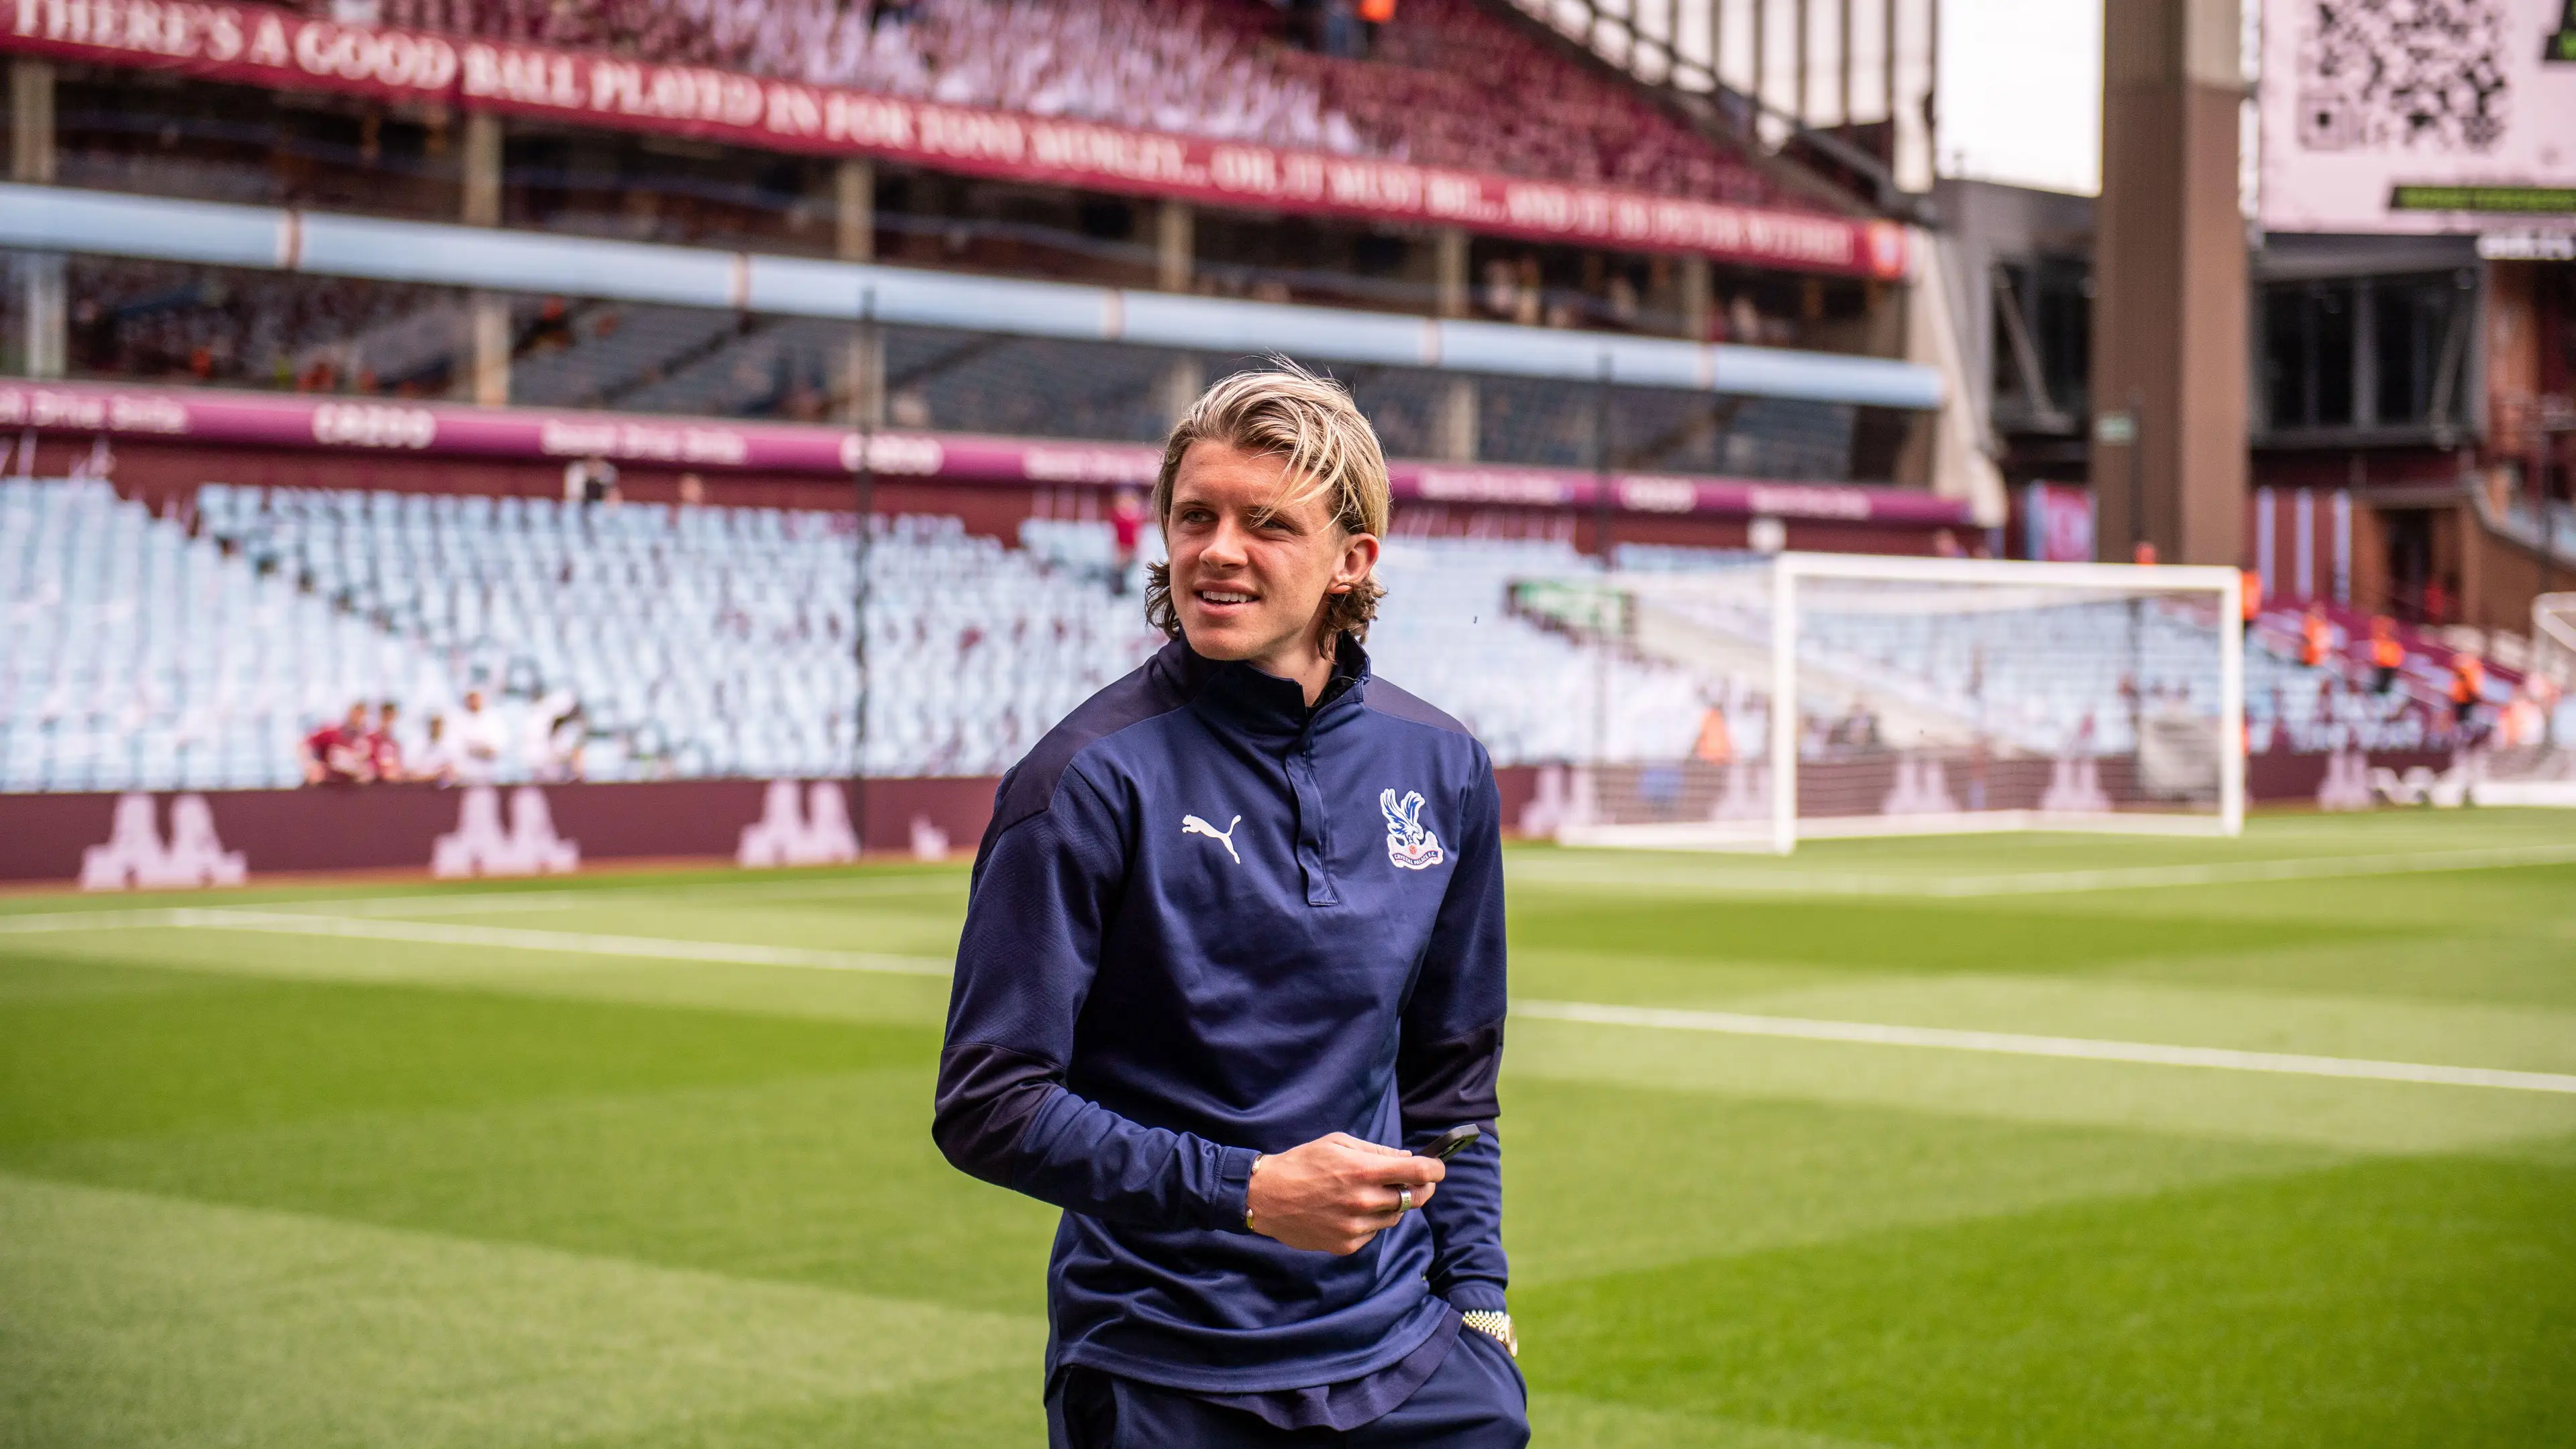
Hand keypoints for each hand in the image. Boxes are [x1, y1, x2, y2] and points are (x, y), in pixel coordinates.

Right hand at [1244, 1133, 1442, 1254]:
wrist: (1266, 1197)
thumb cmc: (1302, 1163)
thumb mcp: (1337, 1143)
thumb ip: (1375, 1151)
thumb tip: (1406, 1159)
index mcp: (1363, 1171)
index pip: (1418, 1173)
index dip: (1435, 1169)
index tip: (1437, 1168)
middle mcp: (1363, 1201)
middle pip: (1414, 1199)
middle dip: (1420, 1188)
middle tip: (1414, 1181)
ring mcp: (1356, 1227)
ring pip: (1395, 1217)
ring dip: (1393, 1205)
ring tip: (1371, 1193)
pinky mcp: (1347, 1244)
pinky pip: (1374, 1232)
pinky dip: (1371, 1221)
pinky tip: (1350, 1210)